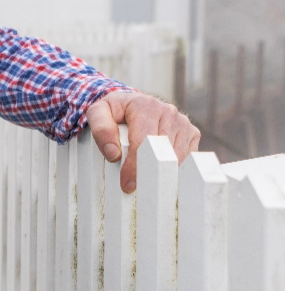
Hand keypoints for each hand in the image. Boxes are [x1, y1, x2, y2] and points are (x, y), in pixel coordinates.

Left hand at [86, 91, 200, 193]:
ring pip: (177, 158)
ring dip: (161, 172)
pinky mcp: (192, 134)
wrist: (132, 103)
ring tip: (144, 180)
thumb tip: (113, 154)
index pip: (143, 142)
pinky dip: (173, 168)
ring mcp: (183, 123)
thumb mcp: (98, 113)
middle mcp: (169, 112)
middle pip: (162, 151)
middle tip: (135, 187)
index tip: (127, 184)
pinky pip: (187, 158)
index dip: (135, 166)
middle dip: (148, 172)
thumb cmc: (114, 111)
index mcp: (146, 106)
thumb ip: (101, 129)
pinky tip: (158, 171)